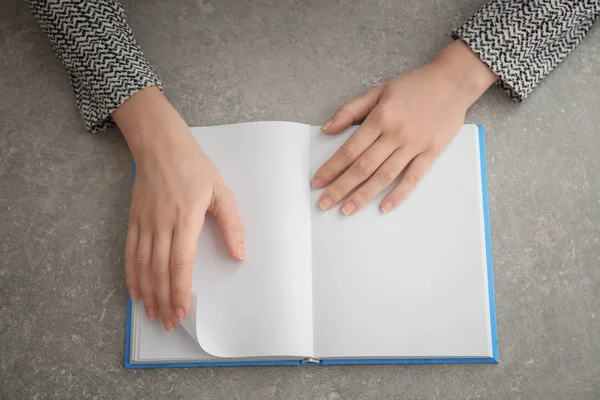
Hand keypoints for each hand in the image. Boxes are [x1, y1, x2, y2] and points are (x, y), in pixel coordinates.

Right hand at [113, 87, 244, 330]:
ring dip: (147, 292)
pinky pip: (129, 251)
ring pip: (143, 265)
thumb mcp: (221, 191)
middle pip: (160, 270)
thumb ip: (231, 224)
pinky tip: (134, 291)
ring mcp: (144, 222)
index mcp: (185, 218)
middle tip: (169, 323)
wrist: (160, 145)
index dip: (179, 290)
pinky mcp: (133, 219)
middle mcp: (161, 224)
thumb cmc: (194, 167)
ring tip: (152, 314)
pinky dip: (131, 274)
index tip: (182, 311)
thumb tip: (239, 254)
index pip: (181, 263)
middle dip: (164, 299)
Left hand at [312, 40, 496, 213]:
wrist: (453, 81)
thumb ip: (350, 110)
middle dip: (341, 187)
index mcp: (380, 118)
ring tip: (347, 210)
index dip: (331, 168)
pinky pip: (413, 177)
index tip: (317, 182)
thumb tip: (326, 128)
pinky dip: (399, 194)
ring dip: (364, 195)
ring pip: (384, 175)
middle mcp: (395, 133)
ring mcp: (414, 144)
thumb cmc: (414, 85)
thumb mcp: (379, 91)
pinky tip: (384, 207)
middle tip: (325, 204)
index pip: (350, 149)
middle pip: (363, 166)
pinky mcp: (432, 152)